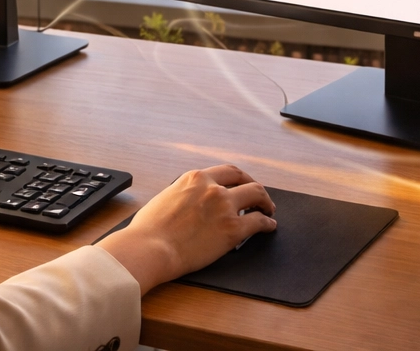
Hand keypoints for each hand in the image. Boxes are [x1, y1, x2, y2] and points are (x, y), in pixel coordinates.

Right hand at [99, 165, 276, 293]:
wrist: (150, 248)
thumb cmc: (149, 229)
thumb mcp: (165, 198)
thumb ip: (183, 195)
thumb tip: (190, 203)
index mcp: (195, 178)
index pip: (227, 172)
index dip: (240, 178)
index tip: (243, 184)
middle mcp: (212, 188)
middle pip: (246, 181)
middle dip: (256, 189)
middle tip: (260, 199)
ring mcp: (225, 207)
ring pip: (257, 195)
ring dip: (266, 203)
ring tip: (268, 211)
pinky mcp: (232, 229)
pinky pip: (259, 222)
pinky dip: (268, 224)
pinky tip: (269, 227)